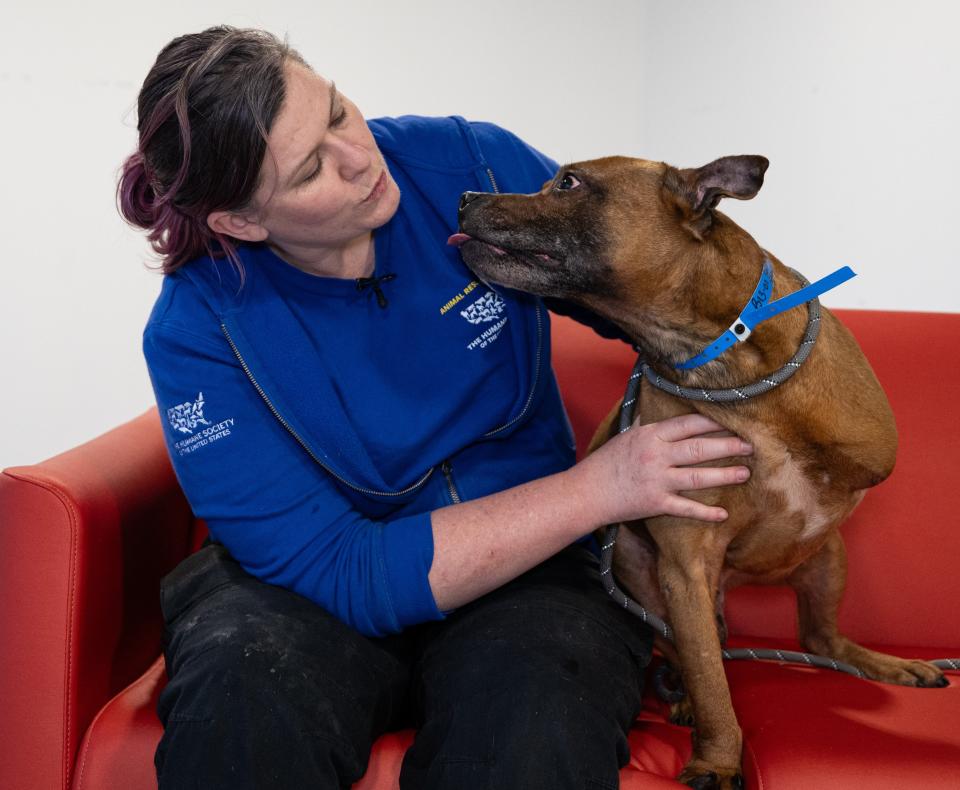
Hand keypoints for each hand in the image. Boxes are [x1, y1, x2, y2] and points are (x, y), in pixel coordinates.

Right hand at [571, 413, 752, 524]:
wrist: (587, 492)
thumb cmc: (606, 463)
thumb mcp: (627, 436)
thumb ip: (649, 426)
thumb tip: (665, 413)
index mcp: (650, 435)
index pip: (688, 424)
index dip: (713, 422)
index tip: (734, 421)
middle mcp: (655, 455)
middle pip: (699, 448)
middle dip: (728, 446)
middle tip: (750, 446)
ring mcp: (656, 480)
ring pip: (697, 477)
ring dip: (724, 475)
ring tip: (745, 473)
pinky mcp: (655, 503)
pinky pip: (685, 508)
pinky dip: (704, 512)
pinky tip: (723, 514)